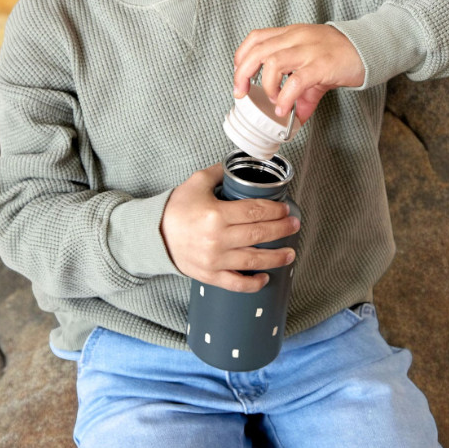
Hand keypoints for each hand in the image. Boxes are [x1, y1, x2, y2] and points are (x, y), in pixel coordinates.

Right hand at [160, 164, 298, 291]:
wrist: (154, 235)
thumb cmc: (176, 209)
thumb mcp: (196, 182)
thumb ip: (219, 172)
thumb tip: (239, 163)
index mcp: (216, 214)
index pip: (254, 211)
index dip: (275, 210)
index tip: (285, 209)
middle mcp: (217, 239)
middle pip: (259, 233)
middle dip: (282, 229)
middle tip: (295, 225)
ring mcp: (214, 260)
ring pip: (253, 260)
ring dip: (276, 257)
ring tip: (290, 253)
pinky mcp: (209, 276)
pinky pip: (236, 283)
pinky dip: (252, 284)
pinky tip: (265, 278)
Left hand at [233, 24, 364, 122]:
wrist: (369, 48)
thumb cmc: (340, 54)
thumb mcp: (314, 68)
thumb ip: (301, 92)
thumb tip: (294, 117)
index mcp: (290, 34)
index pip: (256, 37)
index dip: (241, 56)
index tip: (240, 76)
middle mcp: (296, 38)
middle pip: (257, 50)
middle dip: (243, 73)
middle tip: (242, 93)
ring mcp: (309, 50)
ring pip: (273, 62)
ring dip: (267, 85)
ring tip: (273, 100)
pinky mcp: (322, 64)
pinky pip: (296, 81)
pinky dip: (285, 97)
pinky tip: (285, 109)